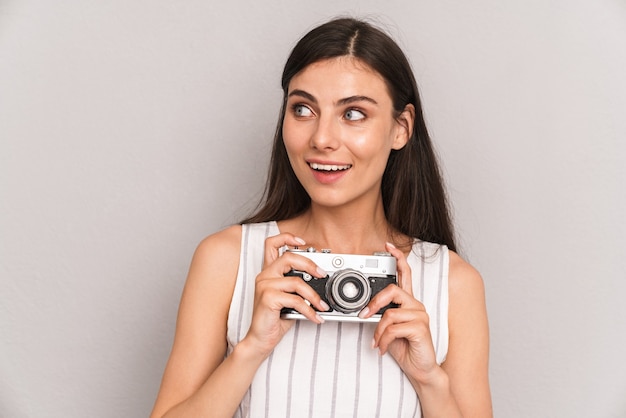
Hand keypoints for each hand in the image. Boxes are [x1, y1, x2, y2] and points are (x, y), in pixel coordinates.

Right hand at [243, 233, 328, 356]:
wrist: (260, 340)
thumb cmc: (275, 319)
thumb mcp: (289, 299)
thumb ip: (298, 286)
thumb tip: (320, 280)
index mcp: (269, 272)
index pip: (272, 244)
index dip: (287, 237)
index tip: (303, 241)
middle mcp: (265, 275)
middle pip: (288, 257)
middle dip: (309, 264)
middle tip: (323, 274)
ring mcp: (265, 285)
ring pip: (296, 282)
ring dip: (314, 295)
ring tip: (323, 306)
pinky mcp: (267, 298)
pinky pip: (295, 300)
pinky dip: (309, 310)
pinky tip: (315, 317)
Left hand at [360, 242, 438, 382]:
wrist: (420, 369)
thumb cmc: (404, 348)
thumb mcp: (388, 329)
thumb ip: (382, 315)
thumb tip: (366, 310)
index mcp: (408, 302)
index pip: (405, 274)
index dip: (398, 258)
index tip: (388, 245)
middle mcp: (416, 305)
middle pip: (392, 290)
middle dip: (374, 303)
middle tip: (364, 315)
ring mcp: (420, 316)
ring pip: (389, 314)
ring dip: (377, 331)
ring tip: (377, 342)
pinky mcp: (420, 328)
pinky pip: (393, 329)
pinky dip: (383, 340)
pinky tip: (384, 348)